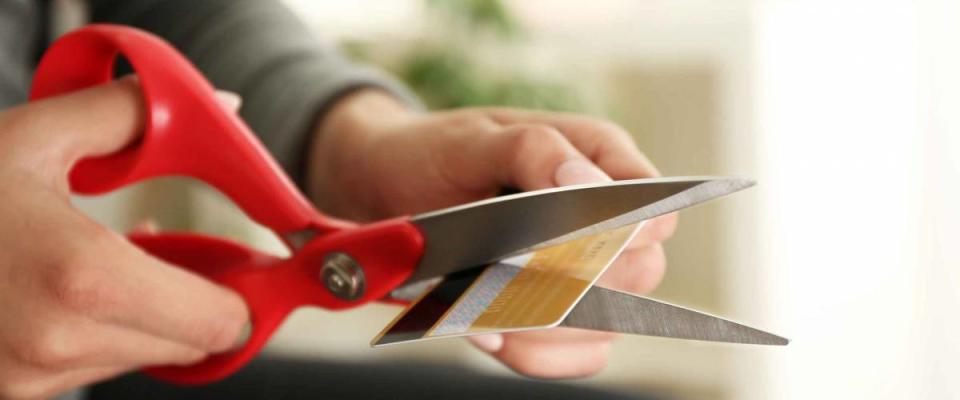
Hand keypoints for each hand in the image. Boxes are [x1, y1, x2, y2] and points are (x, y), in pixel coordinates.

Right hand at [0, 78, 248, 398]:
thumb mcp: (35, 137)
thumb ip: (134, 116)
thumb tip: (220, 103)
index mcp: (81, 279)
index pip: (218, 322)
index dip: (238, 291)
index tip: (239, 265)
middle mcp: (57, 343)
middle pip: (188, 345)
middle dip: (195, 301)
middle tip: (179, 253)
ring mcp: (27, 380)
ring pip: (141, 358)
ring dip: (144, 316)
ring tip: (108, 261)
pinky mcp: (10, 395)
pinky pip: (92, 368)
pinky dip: (102, 331)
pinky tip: (76, 286)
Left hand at [308, 89, 677, 377]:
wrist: (388, 187)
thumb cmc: (436, 152)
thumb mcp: (475, 138)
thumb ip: (534, 151)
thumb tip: (588, 184)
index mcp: (600, 159)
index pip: (654, 208)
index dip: (632, 233)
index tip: (580, 242)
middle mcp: (602, 219)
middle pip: (638, 275)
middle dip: (576, 284)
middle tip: (513, 274)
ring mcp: (580, 272)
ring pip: (605, 324)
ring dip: (546, 326)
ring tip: (485, 304)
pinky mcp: (552, 314)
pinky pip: (570, 355)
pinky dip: (532, 354)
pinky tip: (487, 332)